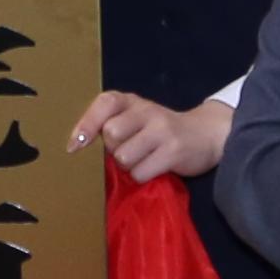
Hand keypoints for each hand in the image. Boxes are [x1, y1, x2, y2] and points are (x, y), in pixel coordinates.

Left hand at [67, 90, 232, 182]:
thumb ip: (111, 124)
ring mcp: (161, 129)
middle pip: (111, 134)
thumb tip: (77, 146)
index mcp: (131, 101)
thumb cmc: (159, 130)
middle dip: (112, 150)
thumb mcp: (136, 119)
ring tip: (141, 161)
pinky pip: (141, 172)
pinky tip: (153, 169)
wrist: (205, 135)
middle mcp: (146, 110)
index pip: (104, 103)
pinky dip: (142, 176)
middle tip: (127, 151)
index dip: (86, 124)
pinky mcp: (173, 151)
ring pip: (123, 156)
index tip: (74, 147)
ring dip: (127, 166)